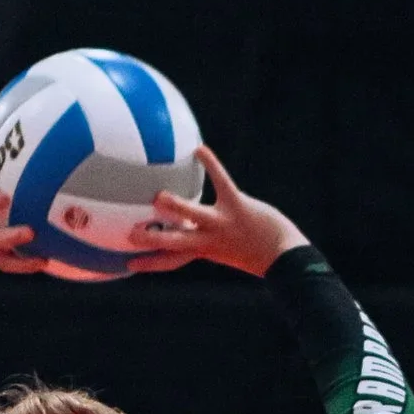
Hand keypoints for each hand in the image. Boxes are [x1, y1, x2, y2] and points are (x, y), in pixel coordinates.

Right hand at [123, 143, 305, 276]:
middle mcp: (208, 240)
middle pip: (173, 241)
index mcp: (203, 251)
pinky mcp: (237, 204)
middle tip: (131, 234)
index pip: (170, 261)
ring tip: (159, 197)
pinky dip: (211, 163)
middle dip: (152, 238)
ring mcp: (221, 222)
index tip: (128, 264)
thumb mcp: (224, 250)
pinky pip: (221, 180)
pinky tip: (199, 149)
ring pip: (192, 213)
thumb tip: (187, 227)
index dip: (149, 263)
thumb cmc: (256, 252)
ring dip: (175, 206)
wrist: (285, 256)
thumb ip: (204, 240)